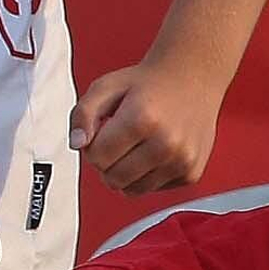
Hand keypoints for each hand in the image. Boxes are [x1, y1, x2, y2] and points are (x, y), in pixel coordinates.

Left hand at [70, 57, 224, 195]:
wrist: (191, 79)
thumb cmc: (147, 84)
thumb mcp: (106, 86)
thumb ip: (83, 113)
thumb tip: (77, 143)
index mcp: (141, 119)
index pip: (97, 157)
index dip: (92, 145)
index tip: (101, 131)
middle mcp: (166, 143)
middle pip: (113, 178)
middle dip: (106, 161)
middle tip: (115, 139)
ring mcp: (182, 161)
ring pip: (132, 190)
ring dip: (125, 172)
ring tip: (133, 145)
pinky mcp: (191, 174)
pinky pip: (152, 190)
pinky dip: (146, 176)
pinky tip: (151, 151)